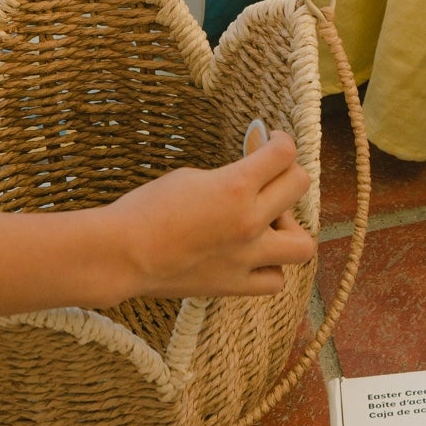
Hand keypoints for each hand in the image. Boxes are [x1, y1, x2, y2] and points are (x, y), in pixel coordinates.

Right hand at [106, 131, 313, 299]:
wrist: (122, 254)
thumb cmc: (146, 210)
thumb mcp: (190, 177)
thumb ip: (228, 178)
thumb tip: (248, 176)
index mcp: (235, 187)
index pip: (284, 154)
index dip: (280, 141)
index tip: (272, 142)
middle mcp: (249, 221)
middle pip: (299, 186)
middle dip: (288, 174)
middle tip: (270, 178)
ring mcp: (246, 257)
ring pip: (303, 244)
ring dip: (291, 229)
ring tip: (269, 226)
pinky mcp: (235, 284)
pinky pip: (275, 280)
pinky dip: (271, 268)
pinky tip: (253, 257)